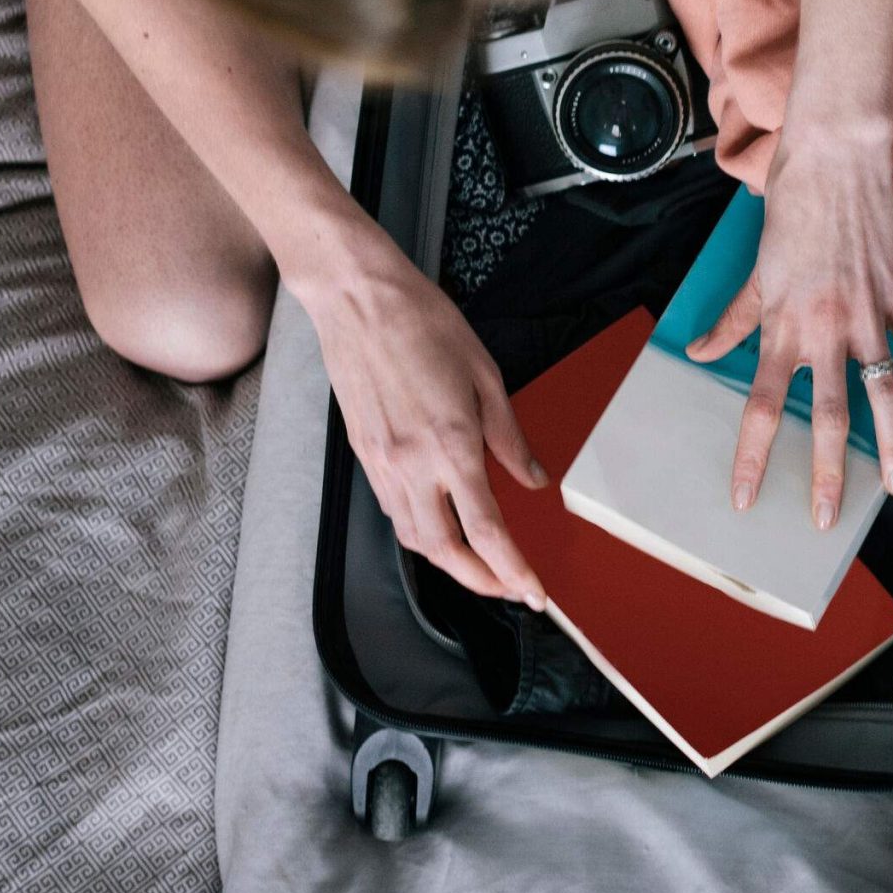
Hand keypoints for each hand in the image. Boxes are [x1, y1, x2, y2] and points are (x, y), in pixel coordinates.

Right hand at [293, 220, 549, 609]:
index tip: (534, 593)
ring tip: (480, 566)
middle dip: (480, 581)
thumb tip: (534, 480)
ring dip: (448, 563)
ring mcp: (381, 463)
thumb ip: (511, 438)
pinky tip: (441, 525)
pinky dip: (420, 531)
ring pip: (413, 538)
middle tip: (510, 589)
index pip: (487, 531)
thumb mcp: (487, 377)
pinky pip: (393, 511)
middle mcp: (411, 465)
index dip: (513, 571)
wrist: (358, 299)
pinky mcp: (363, 455)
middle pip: (444, 551)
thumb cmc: (424, 324)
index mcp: (450, 445)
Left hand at [689, 117, 892, 528]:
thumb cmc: (790, 207)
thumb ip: (734, 319)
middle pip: (831, 418)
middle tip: (828, 517)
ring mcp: (869, 315)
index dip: (754, 457)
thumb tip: (700, 353)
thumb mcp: (757, 269)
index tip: (746, 497)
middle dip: (830, 473)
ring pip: (885, 396)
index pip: (764, 406)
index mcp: (782, 324)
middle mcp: (825, 329)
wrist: (836, 157)